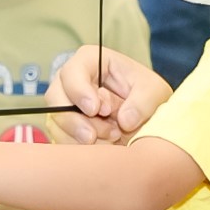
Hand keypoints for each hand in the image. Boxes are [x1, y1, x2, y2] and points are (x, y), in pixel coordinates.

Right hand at [52, 44, 170, 141]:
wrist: (143, 118)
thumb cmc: (145, 95)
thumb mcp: (154, 92)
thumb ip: (143, 102)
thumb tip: (125, 120)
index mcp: (91, 61)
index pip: (73, 71)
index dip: (79, 90)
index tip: (95, 109)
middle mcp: (71, 80)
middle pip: (55, 97)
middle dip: (74, 120)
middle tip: (93, 135)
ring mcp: (64, 104)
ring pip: (56, 121)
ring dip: (80, 136)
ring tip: (111, 137)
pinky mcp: (64, 126)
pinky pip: (60, 138)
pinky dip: (79, 148)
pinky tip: (104, 145)